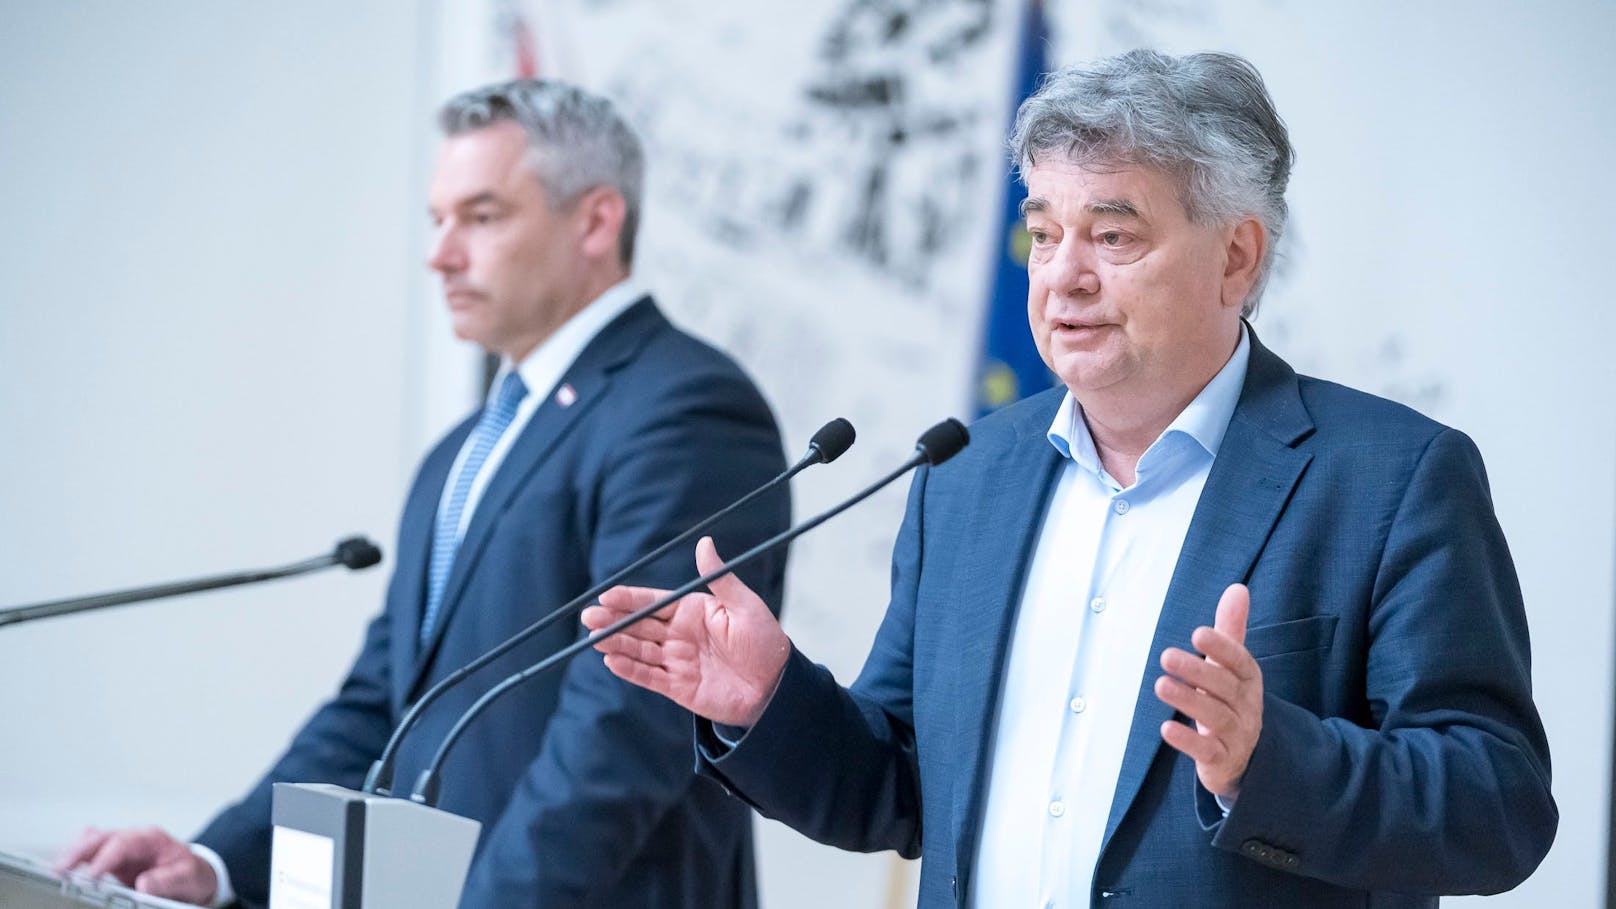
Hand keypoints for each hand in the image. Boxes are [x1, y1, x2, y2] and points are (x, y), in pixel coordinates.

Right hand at [54, 826, 217, 903]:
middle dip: (79, 852)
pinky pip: (89, 853)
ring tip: (56, 871)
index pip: (123, 843)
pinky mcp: (112, 861)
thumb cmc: (191, 874)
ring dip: (72, 854)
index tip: (91, 876)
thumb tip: (144, 884)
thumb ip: (168, 881)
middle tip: (60, 870)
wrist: (195, 875)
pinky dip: (75, 859)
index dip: (105, 858)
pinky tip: (64, 870)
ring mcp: (121, 849)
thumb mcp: (188, 878)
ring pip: (90, 842)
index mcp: (152, 838)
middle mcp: (133, 839)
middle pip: (100, 837)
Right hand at [582, 536, 790, 726]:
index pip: (654, 602)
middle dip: (613, 620)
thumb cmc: (765, 642)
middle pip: (639, 625)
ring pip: (639, 650)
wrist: (777, 687)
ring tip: (594, 638)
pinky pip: (649, 676)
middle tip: (588, 616)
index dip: (630, 599)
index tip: (607, 595)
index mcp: (692, 611)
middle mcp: (679, 634)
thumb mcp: (745, 606)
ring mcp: (677, 661)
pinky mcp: (678, 687)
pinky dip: (630, 670)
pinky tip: (611, 661)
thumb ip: (720, 578)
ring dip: (616, 643)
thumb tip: (704, 542)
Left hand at [1154, 583, 1263, 799]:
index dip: (1223, 647)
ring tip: (1161, 685)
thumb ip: (1231, 629)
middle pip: (1225, 688)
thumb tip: (1237, 588)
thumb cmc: (1230, 700)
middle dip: (1198, 671)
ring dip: (1188, 701)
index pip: (1241, 662)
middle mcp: (1247, 707)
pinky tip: (1166, 728)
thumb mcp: (1231, 667)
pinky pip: (1207, 751)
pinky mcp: (1222, 760)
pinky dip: (1188, 741)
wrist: (1245, 756)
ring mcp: (1237, 735)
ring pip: (1216, 717)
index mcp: (1249, 681)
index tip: (1198, 632)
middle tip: (1166, 656)